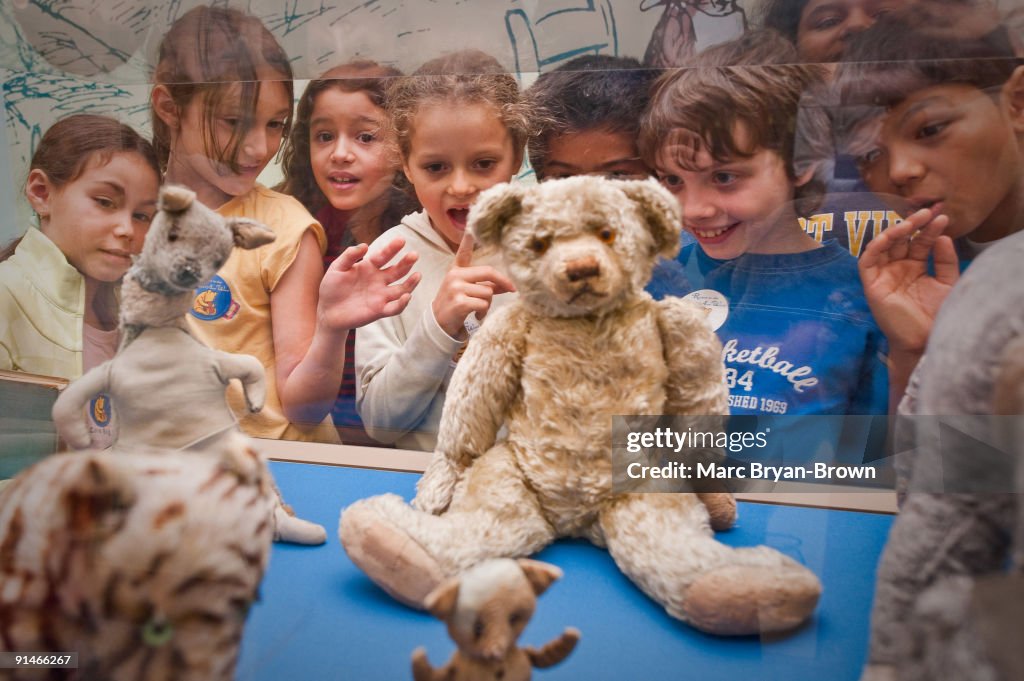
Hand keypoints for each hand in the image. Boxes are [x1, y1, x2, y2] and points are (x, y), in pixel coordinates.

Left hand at [318, 237, 420, 330]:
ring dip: (411, 283)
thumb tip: (365, 246)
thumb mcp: (337, 268)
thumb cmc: (331, 289)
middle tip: (414, 255)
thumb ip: (349, 256)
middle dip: (406, 263)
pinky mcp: (380, 310)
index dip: (392, 248)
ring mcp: (381, 295)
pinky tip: (406, 296)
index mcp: (369, 267)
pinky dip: (402, 303)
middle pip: (397, 270)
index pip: (384, 256)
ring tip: (417, 275)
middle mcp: (378, 280)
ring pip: (401, 288)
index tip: (401, 240)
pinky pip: (395, 307)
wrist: (327, 312)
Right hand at [431, 232, 515, 338]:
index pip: (463, 253)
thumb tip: (507, 285)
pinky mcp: (459, 302)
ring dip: (488, 303)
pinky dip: (483, 312)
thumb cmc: (455, 306)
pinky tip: (475, 315)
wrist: (438, 324)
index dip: (467, 240)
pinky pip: (483, 304)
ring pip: (488, 292)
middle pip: (488, 272)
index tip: (470, 228)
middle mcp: (455, 276)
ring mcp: (456, 288)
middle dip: (503, 282)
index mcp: (456, 270)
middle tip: (512, 288)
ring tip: (478, 308)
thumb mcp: (467, 291)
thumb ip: (485, 286)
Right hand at [859, 207, 958, 354]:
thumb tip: (943, 236)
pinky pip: (867, 262)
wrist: (925, 340)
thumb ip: (944, 260)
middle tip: (927, 213)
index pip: (919, 243)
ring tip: (911, 222)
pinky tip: (890, 236)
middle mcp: (898, 269)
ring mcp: (884, 276)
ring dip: (895, 231)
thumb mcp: (947, 282)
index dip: (929, 230)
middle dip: (913, 224)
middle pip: (901, 240)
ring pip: (883, 247)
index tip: (943, 218)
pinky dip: (875, 246)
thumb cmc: (937, 315)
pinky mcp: (872, 286)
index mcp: (915, 267)